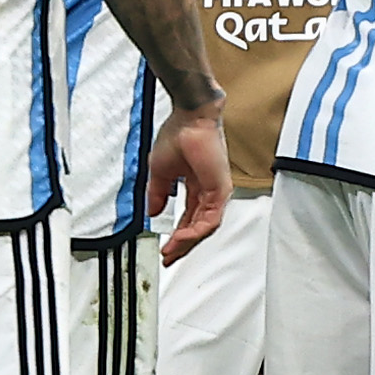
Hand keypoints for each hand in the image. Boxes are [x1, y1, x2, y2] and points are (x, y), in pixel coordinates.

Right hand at [145, 105, 232, 261]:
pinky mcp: (221, 189)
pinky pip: (210, 219)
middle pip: (198, 227)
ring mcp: (217, 191)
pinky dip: (195, 231)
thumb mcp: (160, 172)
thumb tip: (153, 212)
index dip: (177, 235)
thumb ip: (158, 194)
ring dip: (187, 241)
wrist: (189, 118)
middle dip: (182, 245)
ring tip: (172, 250)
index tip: (165, 248)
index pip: (189, 219)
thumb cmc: (178, 135)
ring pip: (205, 227)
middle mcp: (209, 191)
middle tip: (169, 257)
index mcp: (196, 186)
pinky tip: (181, 238)